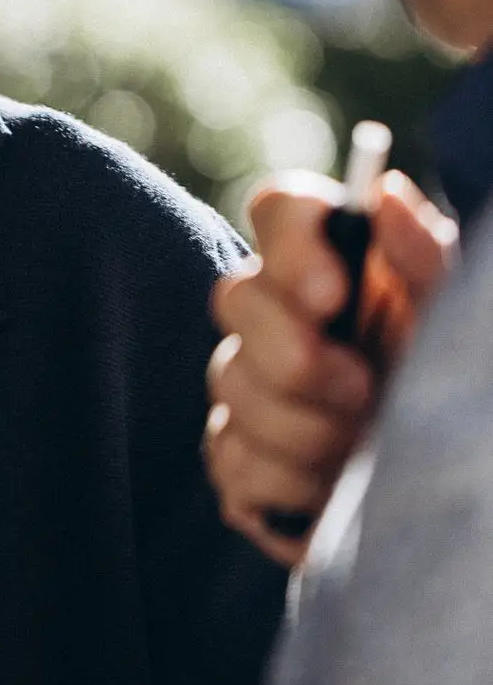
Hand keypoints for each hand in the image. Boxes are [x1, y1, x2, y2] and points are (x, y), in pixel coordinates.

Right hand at [205, 168, 455, 567]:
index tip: (335, 293)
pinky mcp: (237, 459)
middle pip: (234, 296)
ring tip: (362, 448)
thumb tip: (384, 193)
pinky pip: (232, 459)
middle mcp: (278, 315)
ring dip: (305, 428)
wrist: (448, 491)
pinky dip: (288, 482)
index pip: (280, 209)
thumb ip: (423, 258)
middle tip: (363, 388)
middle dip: (296, 354)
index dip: (292, 243)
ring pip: (232, 384)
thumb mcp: (452, 319)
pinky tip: (329, 490)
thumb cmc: (452, 388)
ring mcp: (248, 386)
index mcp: (335, 266)